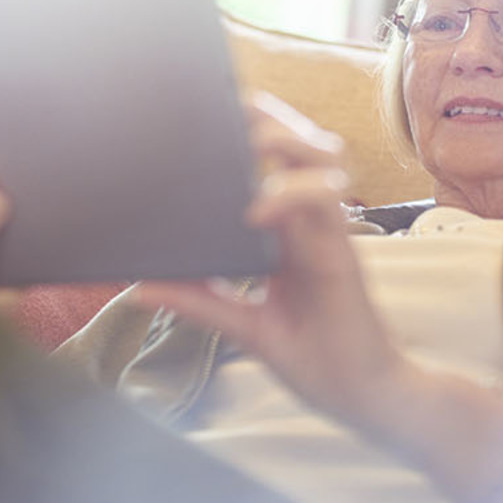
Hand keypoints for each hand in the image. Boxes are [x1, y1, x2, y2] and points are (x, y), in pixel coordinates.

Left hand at [133, 92, 404, 418]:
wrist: (364, 399)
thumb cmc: (316, 360)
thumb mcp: (244, 328)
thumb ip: (199, 301)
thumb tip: (138, 286)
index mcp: (293, 234)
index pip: (280, 165)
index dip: (256, 131)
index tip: (213, 110)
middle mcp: (314, 226)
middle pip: (307, 147)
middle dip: (274, 117)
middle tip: (228, 103)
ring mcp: (331, 237)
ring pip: (324, 162)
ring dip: (288, 140)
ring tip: (248, 136)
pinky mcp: (343, 258)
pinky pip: (326, 208)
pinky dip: (292, 197)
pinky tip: (258, 209)